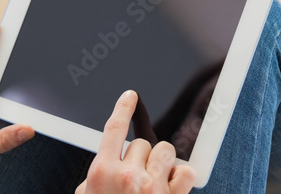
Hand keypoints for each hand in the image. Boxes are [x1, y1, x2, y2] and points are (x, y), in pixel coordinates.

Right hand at [76, 91, 195, 193]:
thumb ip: (93, 179)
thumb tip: (106, 165)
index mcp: (101, 173)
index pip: (114, 128)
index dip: (123, 107)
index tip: (130, 96)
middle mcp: (127, 176)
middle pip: (142, 141)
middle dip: (141, 155)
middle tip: (136, 176)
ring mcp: (152, 187)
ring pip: (165, 150)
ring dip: (161, 161)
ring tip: (155, 179)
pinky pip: (186, 170)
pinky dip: (183, 175)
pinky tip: (173, 184)